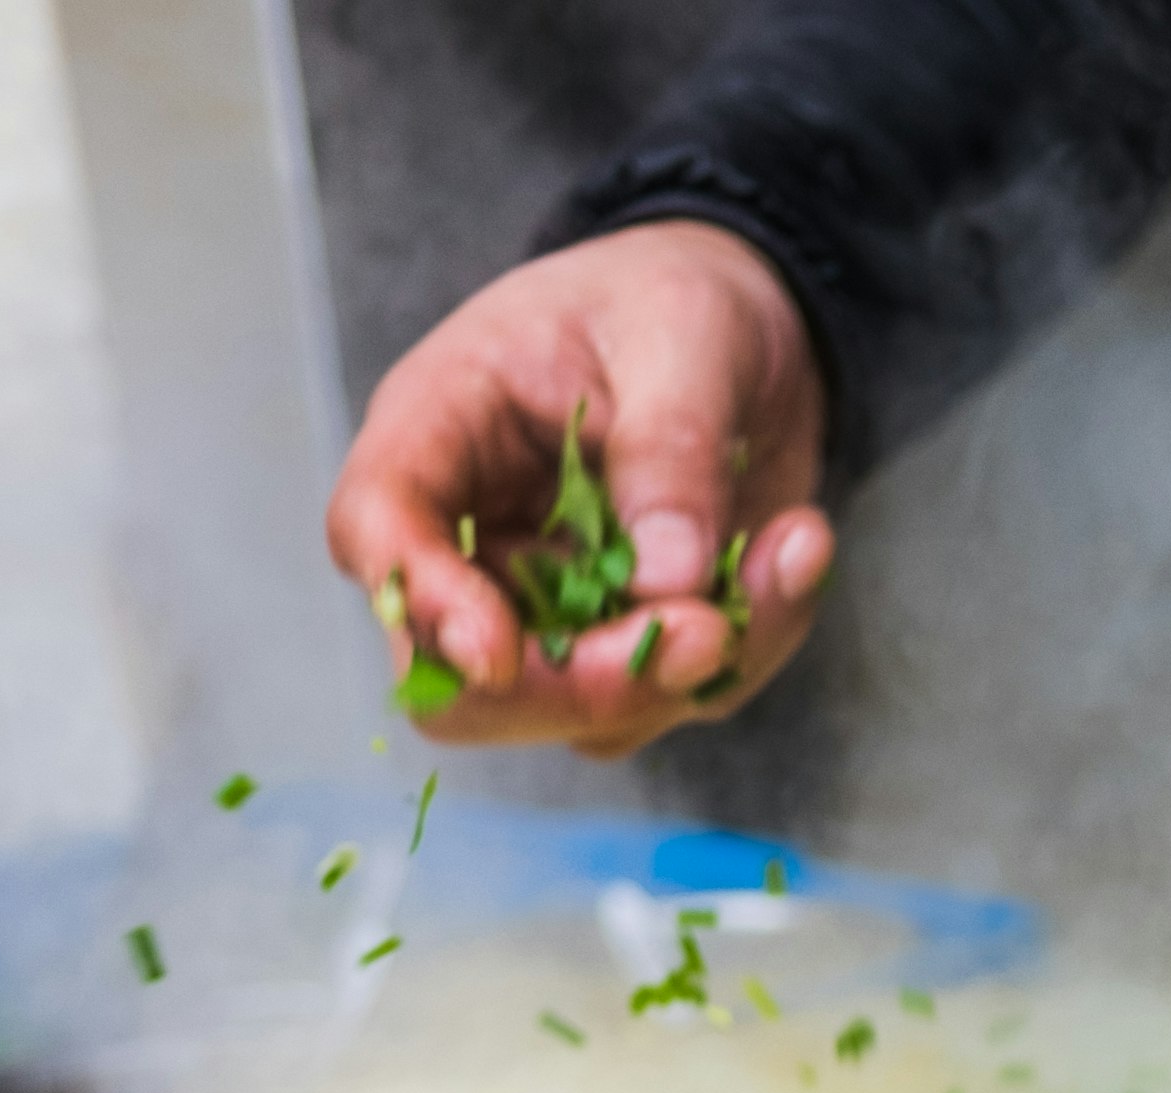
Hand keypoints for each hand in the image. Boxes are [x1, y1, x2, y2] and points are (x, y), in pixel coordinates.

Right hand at [327, 222, 834, 758]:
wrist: (749, 328)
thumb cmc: (676, 301)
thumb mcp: (682, 333)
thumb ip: (669, 449)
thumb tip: (665, 582)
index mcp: (437, 430)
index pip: (374, 529)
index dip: (423, 603)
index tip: (498, 652)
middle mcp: (472, 540)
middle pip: (467, 681)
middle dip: (589, 685)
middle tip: (712, 631)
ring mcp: (547, 610)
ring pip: (584, 713)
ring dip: (698, 666)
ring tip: (793, 546)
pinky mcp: (626, 643)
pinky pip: (676, 695)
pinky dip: (751, 647)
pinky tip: (795, 554)